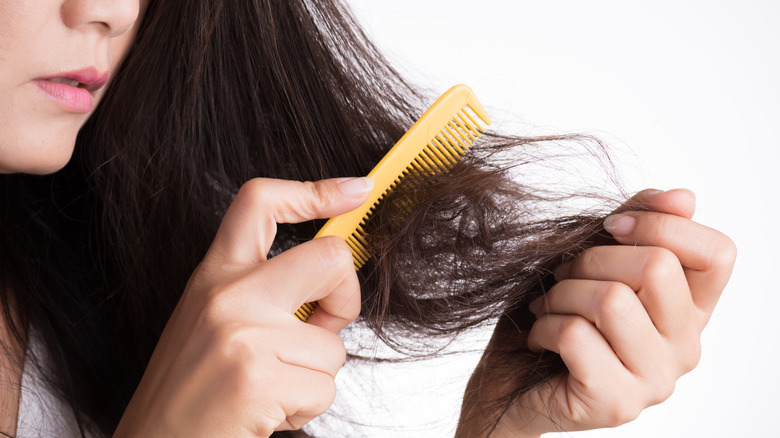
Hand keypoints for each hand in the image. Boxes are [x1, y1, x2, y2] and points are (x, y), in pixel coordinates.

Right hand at [114, 177, 372, 436]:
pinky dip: (306, 407)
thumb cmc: (192, 386)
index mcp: (215, 274)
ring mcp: (243, 334)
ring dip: (314, 376)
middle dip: (346, 296)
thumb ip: (263, 290)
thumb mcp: (213, 319)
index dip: (316, 191)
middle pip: (328, 258)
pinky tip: (268, 410)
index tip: (356, 191)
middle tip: (326, 324)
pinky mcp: (257, 379)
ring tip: (270, 387)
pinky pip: (324, 388)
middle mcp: (228, 295)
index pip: (260, 202)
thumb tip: (332, 276)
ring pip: (332, 346)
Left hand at [460, 189, 735, 436]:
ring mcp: (656, 381)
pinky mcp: (616, 403)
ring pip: (612, 299)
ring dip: (562, 293)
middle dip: (592, 258)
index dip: (662, 224)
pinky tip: (540, 339)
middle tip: (563, 277)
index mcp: (690, 310)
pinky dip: (543, 326)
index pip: (717, 253)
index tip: (612, 226)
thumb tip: (683, 197)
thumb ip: (637, 225)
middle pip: (658, 266)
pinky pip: (575, 334)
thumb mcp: (594, 259)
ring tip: (548, 308)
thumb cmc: (552, 314)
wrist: (508, 380)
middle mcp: (686, 348)